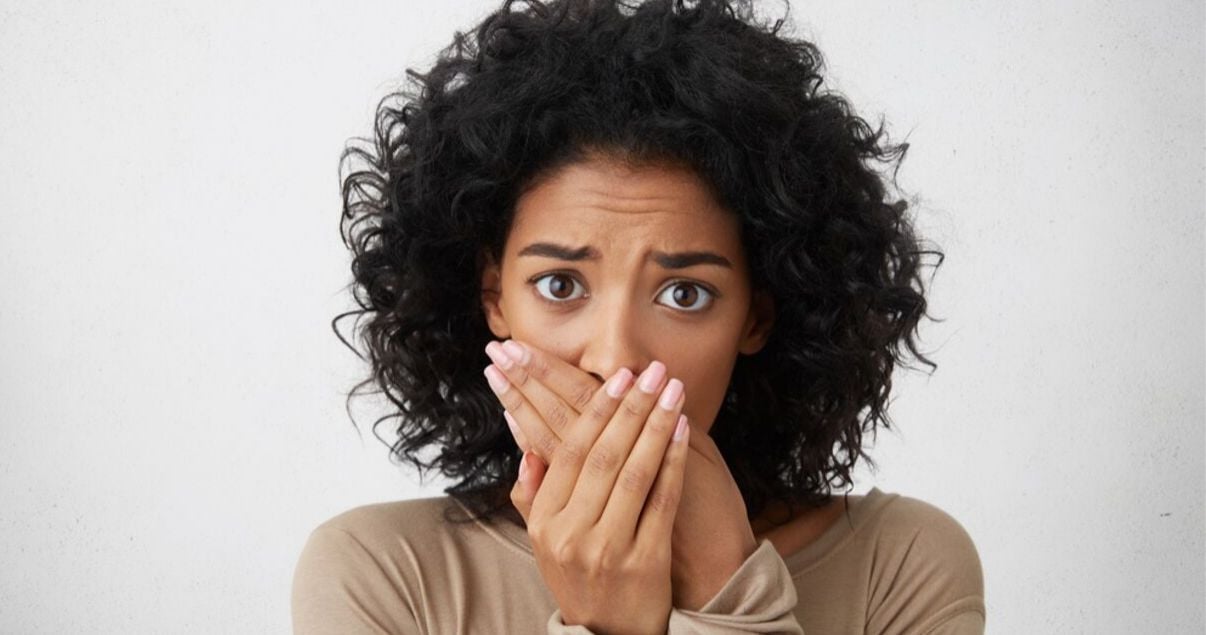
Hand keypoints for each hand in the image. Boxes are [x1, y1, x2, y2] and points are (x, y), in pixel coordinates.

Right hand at [485, 350, 690, 634]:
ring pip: (635, 472)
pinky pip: (662, 501)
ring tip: (673, 390)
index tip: (618, 377)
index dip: (595, 411)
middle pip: (604, 455)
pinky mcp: (645, 563)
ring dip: (656, 424)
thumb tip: (525, 439)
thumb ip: (532, 491)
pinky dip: (673, 462)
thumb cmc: (579, 578)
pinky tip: (683, 430)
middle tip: (651, 371)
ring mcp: (609, 549)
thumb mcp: (542, 540)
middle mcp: (572, 534)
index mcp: (544, 522)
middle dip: (630, 406)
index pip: (568, 451)